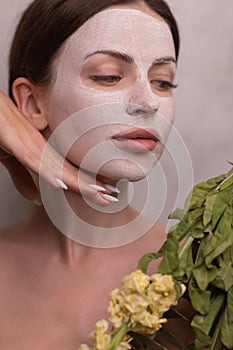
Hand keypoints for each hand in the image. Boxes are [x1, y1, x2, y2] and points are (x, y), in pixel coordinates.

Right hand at [0, 90, 117, 204]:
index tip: (105, 195)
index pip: (68, 171)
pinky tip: (61, 183)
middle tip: (112, 198)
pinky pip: (31, 159)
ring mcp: (28, 143)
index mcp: (41, 151)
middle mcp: (40, 146)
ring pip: (56, 166)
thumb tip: (36, 198)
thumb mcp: (11, 158)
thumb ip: (23, 177)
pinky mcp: (12, 141)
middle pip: (68, 170)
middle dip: (90, 185)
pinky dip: (46, 172)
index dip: (86, 184)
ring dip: (76, 181)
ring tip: (97, 193)